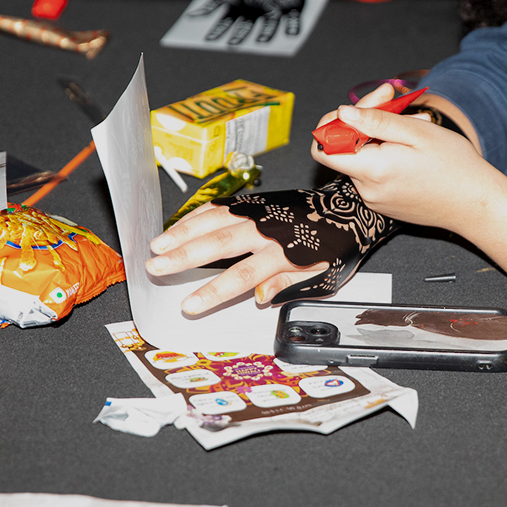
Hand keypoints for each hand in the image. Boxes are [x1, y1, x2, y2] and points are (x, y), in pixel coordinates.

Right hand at [146, 202, 328, 313]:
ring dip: (184, 231)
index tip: (190, 305)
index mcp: (288, 252)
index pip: (244, 275)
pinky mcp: (258, 201)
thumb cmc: (339, 246)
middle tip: (156, 266)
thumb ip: (290, 284)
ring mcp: (262, 212)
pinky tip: (179, 227)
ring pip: (215, 219)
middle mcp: (270, 229)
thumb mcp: (325, 275)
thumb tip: (260, 297)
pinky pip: (223, 206)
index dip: (215, 291)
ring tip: (158, 245)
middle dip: (185, 256)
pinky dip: (198, 215)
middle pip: (220, 243)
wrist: (351, 209)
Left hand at [311, 100, 501, 233]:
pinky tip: (412, 147)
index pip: (323, 148)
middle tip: (392, 99)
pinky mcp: (386, 203)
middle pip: (345, 149)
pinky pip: (375, 173)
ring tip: (413, 126)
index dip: (331, 125)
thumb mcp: (417, 132)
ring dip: (379, 137)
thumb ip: (376, 121)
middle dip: (364, 121)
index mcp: (373, 170)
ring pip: (362, 159)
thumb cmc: (455, 167)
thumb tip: (343, 113)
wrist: (477, 204)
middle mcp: (368, 189)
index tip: (354, 111)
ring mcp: (376, 199)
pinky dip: (387, 155)